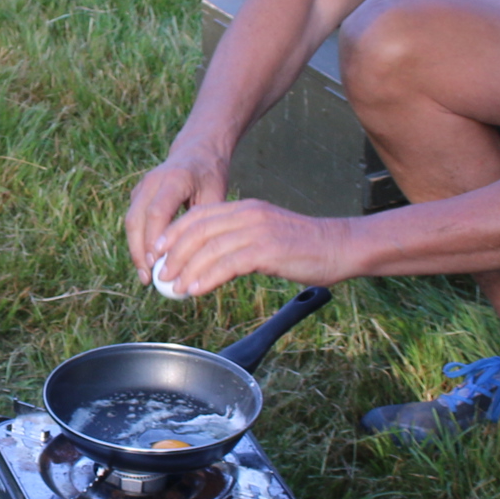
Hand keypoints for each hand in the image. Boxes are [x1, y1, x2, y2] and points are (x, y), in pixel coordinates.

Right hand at [125, 153, 226, 283]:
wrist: (197, 151)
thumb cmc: (211, 175)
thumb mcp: (216, 195)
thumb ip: (204, 223)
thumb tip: (199, 261)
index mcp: (175, 179)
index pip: (157, 212)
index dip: (154, 239)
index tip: (157, 264)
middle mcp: (153, 180)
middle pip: (137, 219)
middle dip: (139, 251)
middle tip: (148, 278)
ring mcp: (142, 186)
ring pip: (131, 221)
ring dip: (136, 250)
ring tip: (146, 276)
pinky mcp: (138, 193)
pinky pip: (134, 220)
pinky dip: (138, 242)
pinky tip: (147, 263)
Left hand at [150, 199, 357, 297]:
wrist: (341, 247)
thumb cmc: (305, 248)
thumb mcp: (266, 236)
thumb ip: (239, 243)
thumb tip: (208, 262)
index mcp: (246, 209)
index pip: (199, 216)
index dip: (174, 234)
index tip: (158, 252)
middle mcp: (249, 214)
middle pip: (198, 230)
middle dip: (174, 253)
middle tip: (161, 274)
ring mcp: (258, 231)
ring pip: (209, 247)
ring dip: (187, 269)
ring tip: (174, 287)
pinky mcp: (268, 250)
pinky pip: (228, 264)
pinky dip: (207, 277)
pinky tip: (196, 290)